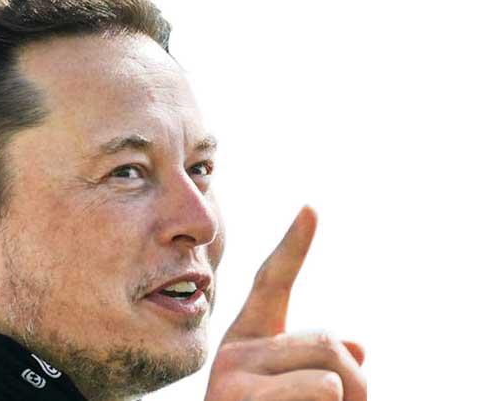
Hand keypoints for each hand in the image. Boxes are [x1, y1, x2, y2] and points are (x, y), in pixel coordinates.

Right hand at [205, 207, 366, 400]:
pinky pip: (322, 388)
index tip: (311, 208)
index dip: (293, 245)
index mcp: (249, 342)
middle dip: (355, 382)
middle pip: (326, 342)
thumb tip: (358, 347)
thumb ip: (321, 366)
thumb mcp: (301, 396)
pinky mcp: (238, 397)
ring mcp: (231, 374)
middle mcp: (234, 351)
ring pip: (331, 374)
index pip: (272, 283)